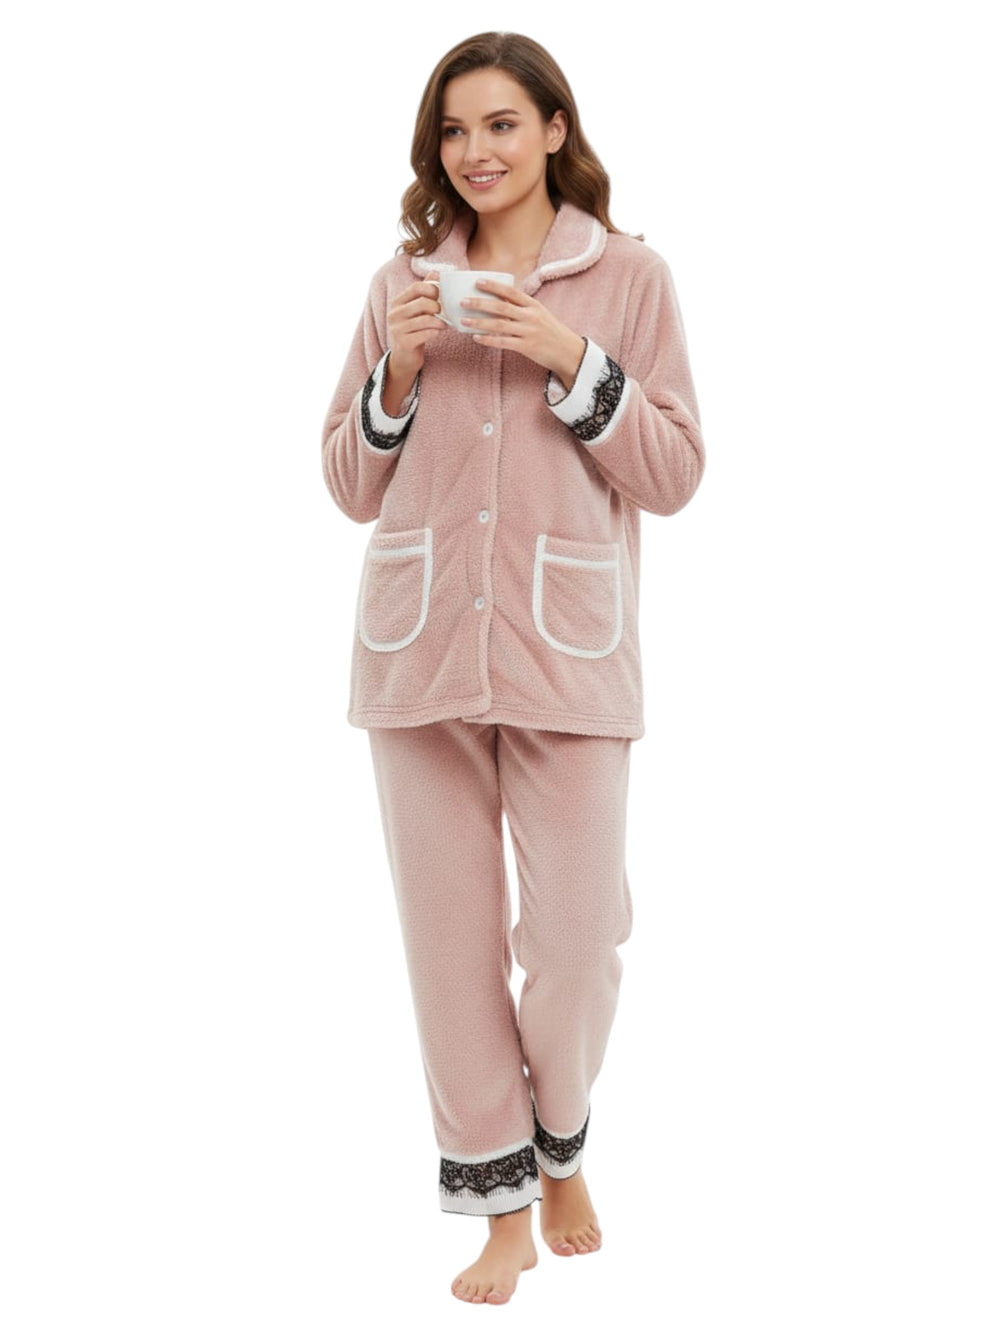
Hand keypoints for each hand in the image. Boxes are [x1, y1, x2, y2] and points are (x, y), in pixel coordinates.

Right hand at [386, 276, 444, 379]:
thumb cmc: (413, 331)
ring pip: (426, 319)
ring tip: (444, 324)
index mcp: (397, 302)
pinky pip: (426, 334)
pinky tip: (438, 332)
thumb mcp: (415, 310)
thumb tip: (435, 272)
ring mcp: (397, 329)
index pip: (417, 287)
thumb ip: (424, 292)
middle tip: (443, 312)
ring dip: (440, 321)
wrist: (404, 358)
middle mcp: (394, 314)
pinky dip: (436, 332)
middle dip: (438, 307)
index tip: (440, 296)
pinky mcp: (404, 343)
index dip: (433, 289)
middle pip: (423, 302)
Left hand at [459, 279, 585, 386]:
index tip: (477, 281)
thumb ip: (521, 307)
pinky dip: (488, 340)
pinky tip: (476, 338)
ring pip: (499, 325)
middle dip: (480, 303)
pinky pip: (503, 342)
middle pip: (501, 307)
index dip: (493, 286)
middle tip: (463, 301)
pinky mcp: (527, 347)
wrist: (568, 352)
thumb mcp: (539, 314)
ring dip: (479, 322)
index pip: (510, 291)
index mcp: (533, 305)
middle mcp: (530, 316)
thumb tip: (498, 300)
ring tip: (463, 320)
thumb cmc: (551, 332)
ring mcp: (528, 332)